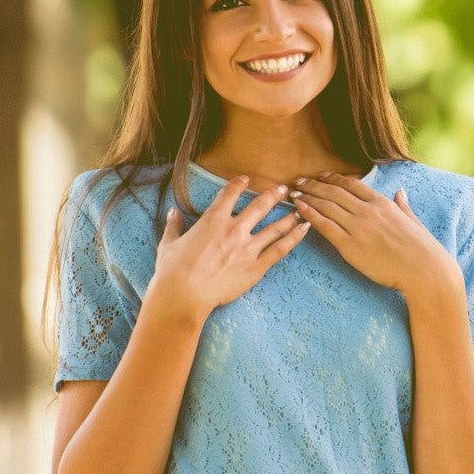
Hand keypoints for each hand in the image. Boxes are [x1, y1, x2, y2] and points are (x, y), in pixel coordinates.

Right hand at [146, 177, 306, 323]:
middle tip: (283, 189)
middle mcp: (234, 229)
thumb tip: (174, 212)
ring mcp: (248, 248)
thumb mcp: (169, 243)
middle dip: (273, 195)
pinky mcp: (257, 267)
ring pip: (275, 227)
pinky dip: (294, 238)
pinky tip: (304, 229)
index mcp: (213, 220)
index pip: (230, 194)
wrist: (184, 294)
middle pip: (260, 206)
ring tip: (299, 209)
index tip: (246, 179)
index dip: (239, 184)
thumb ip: (174, 225)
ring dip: (288, 216)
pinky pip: (280, 249)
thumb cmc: (173, 270)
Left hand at [291, 174, 459, 296]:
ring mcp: (358, 227)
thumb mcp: (413, 220)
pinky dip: (310, 215)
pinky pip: (325, 226)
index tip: (321, 176)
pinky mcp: (350, 246)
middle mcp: (368, 211)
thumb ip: (403, 205)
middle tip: (299, 182)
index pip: (352, 184)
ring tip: (294, 194)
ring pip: (326, 206)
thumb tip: (400, 192)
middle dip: (314, 185)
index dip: (333, 179)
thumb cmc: (422, 248)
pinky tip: (299, 209)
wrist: (424, 270)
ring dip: (308, 197)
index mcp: (383, 203)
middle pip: (334, 192)